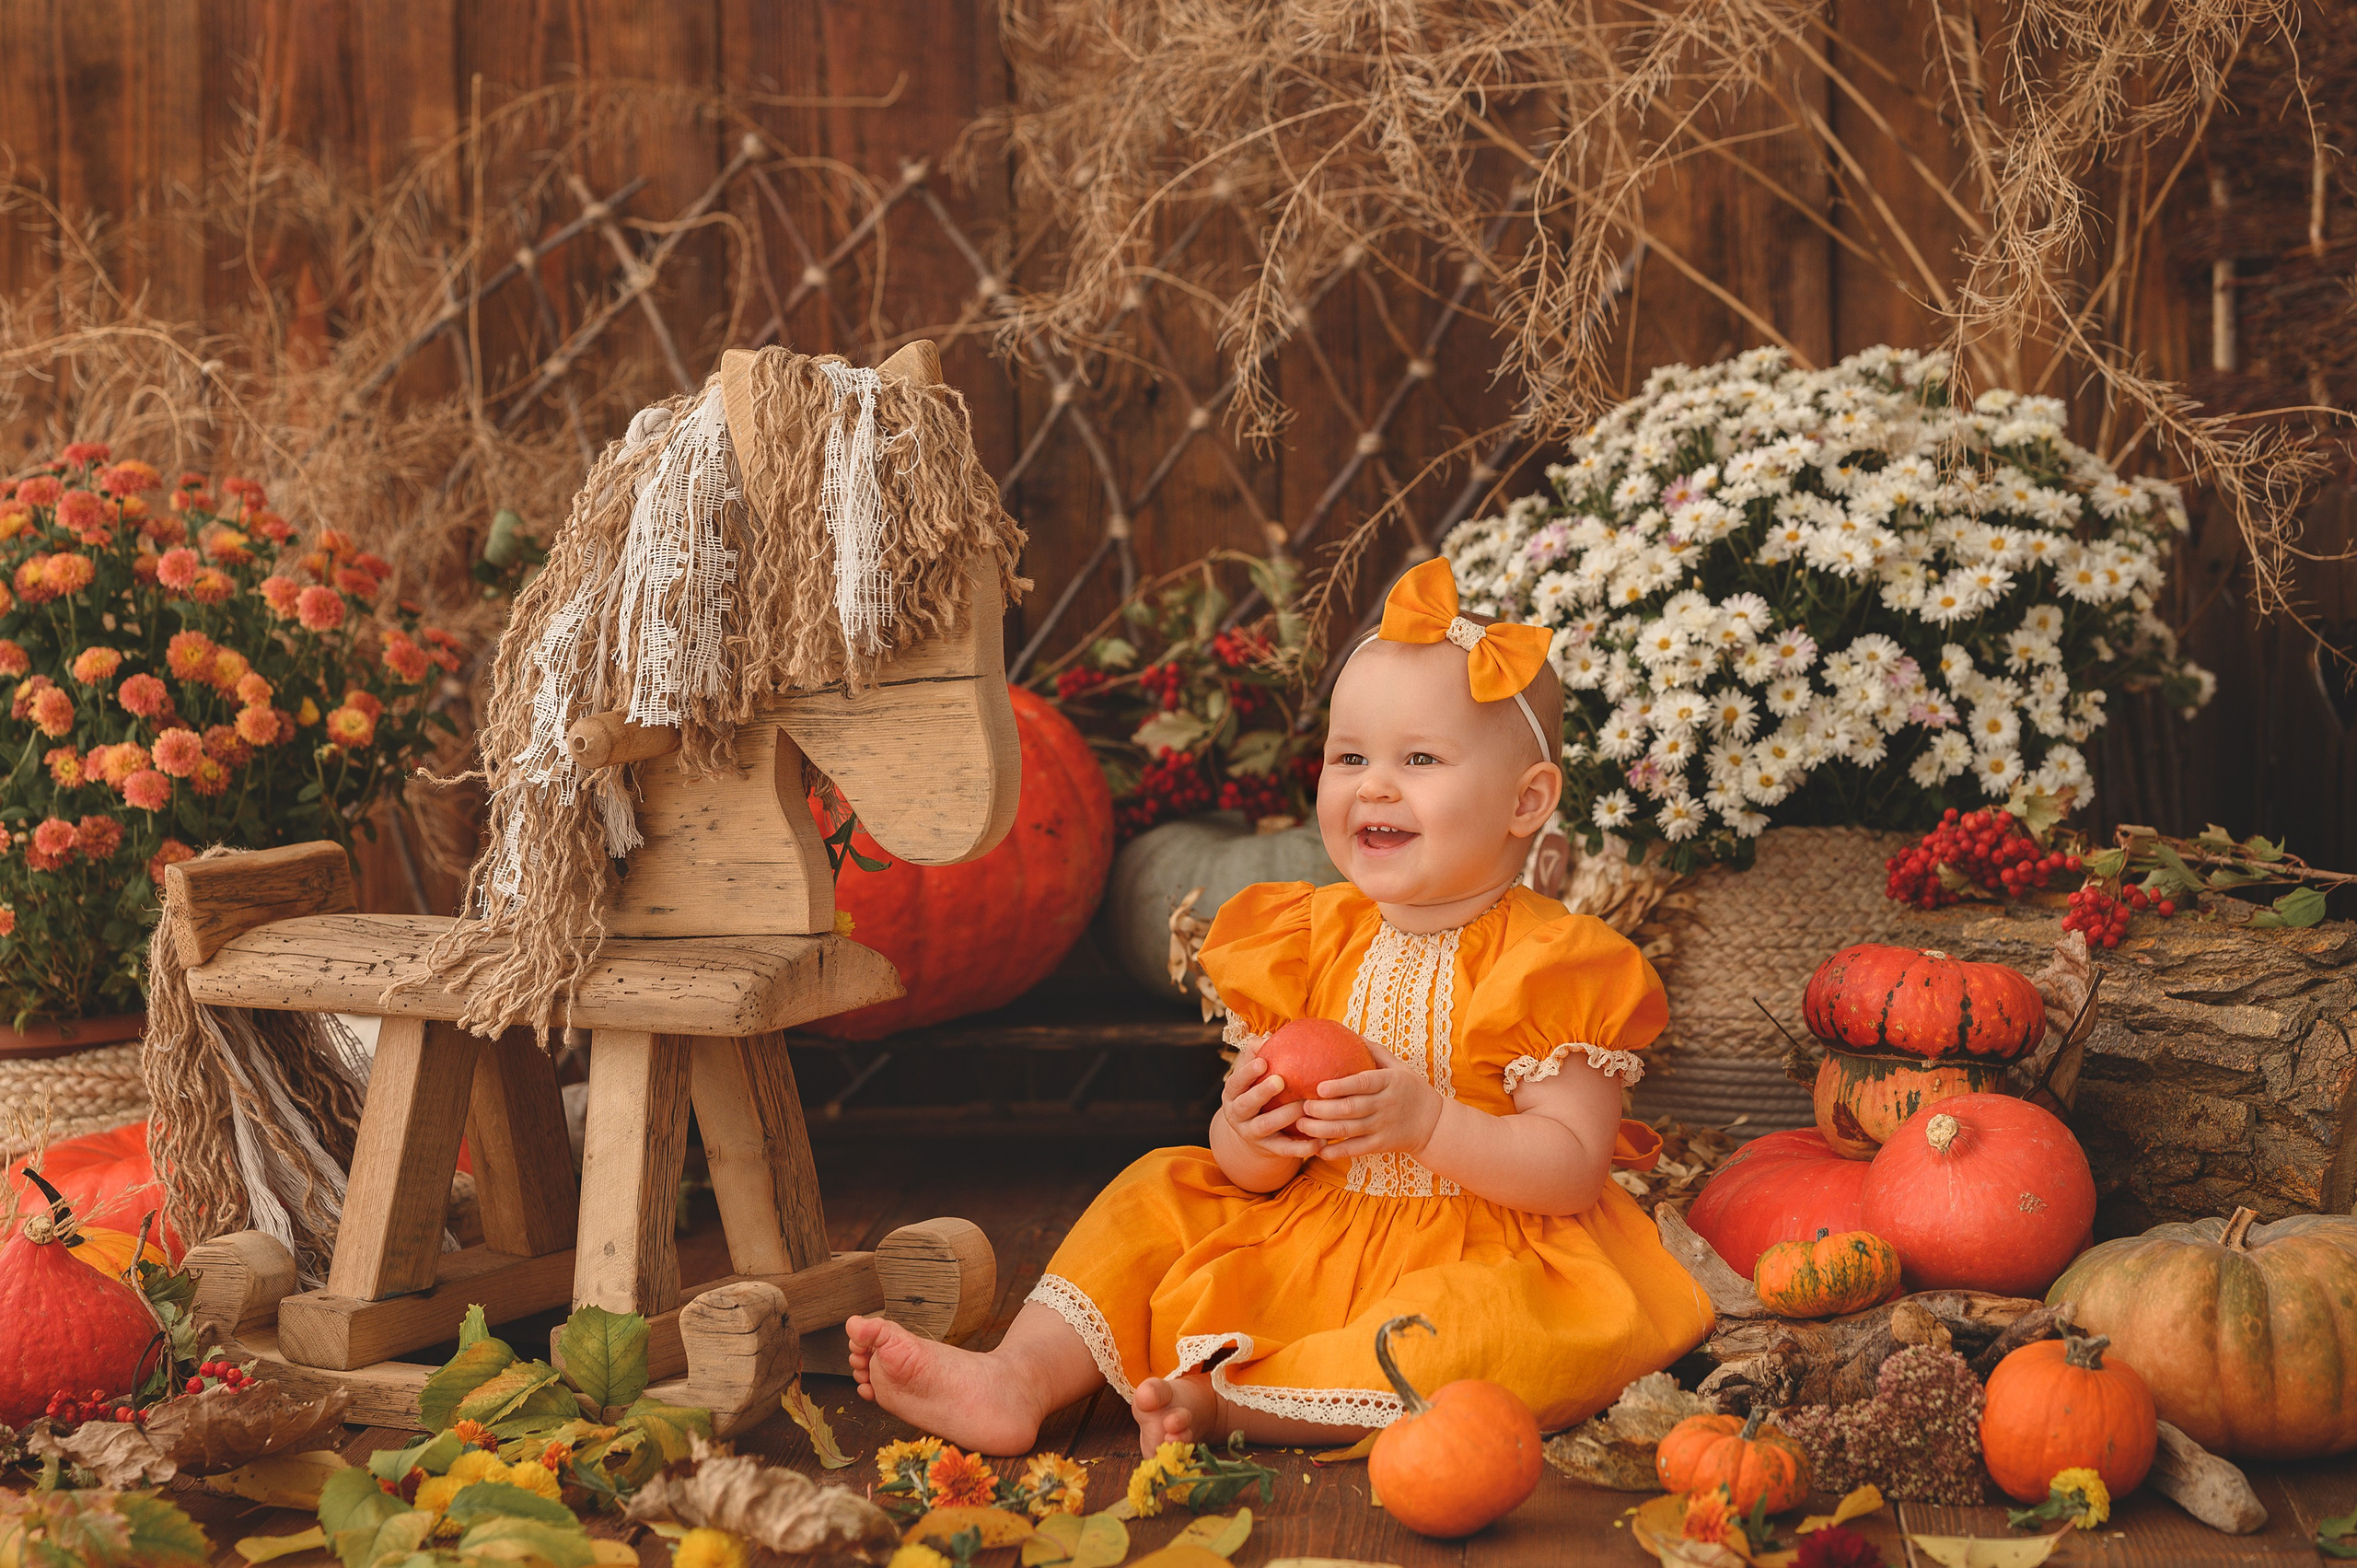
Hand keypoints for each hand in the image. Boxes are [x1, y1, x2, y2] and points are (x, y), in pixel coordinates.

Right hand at [1219, 1050, 1318, 1160]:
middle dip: (1262, 1093)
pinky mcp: (1268, 1149)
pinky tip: (1320, 1140)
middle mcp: (1237, 1115)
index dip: (1246, 1073)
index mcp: (1232, 1094)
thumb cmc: (1256, 1093)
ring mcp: (1252, 1134)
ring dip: (1285, 1115)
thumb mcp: (1251, 1078)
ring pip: (1266, 1126)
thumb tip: (1266, 1037)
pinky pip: (1284, 1150)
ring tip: (1305, 1106)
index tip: (1263, 1062)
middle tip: (1280, 1080)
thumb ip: (1256, 1057)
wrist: (1252, 1135)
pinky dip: (1302, 1147)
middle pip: (1245, 1105)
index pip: (1235, 1083)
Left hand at [1295, 1050, 1443, 1159]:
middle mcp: (1385, 1105)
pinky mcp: (1381, 1145)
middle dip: (1322, 1109)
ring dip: (1322, 1129)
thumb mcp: (1399, 1067)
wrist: (1434, 1124)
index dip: (1340, 1086)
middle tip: (1302, 1106)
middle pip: (1350, 1109)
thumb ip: (1375, 1051)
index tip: (1319, 1087)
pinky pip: (1355, 1150)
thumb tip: (1349, 1032)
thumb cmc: (1411, 1089)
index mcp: (1389, 1082)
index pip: (1362, 1083)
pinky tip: (1318, 1150)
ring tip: (1301, 1124)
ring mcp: (1383, 1127)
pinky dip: (1336, 1152)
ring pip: (1348, 1130)